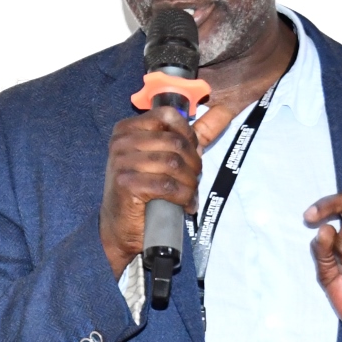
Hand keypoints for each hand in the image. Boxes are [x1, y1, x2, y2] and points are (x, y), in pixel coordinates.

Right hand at [100, 104, 235, 276]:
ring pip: (174, 164)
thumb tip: (221, 115)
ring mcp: (121, 162)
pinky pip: (168, 185)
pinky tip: (186, 205)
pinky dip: (184, 197)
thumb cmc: (144, 190)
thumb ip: (189, 137)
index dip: (188, 134)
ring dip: (190, 183)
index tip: (194, 153)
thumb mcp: (162, 158)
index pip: (167, 115)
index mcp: (128, 128)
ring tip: (190, 194)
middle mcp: (121, 141)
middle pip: (175, 142)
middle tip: (195, 179)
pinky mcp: (126, 184)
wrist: (121, 227)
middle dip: (194, 164)